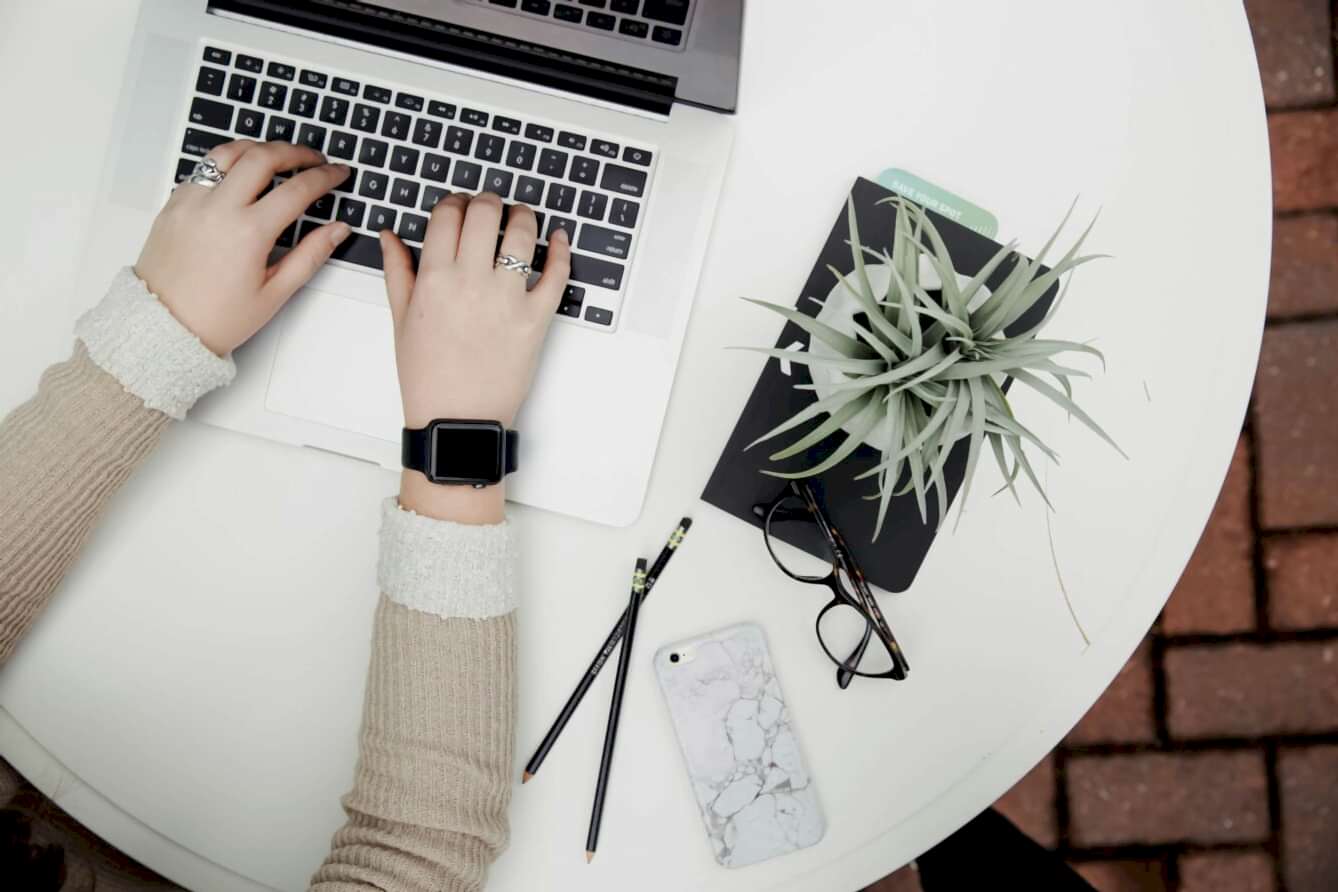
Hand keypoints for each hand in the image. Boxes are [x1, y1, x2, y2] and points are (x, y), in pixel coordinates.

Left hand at [135, 140, 352, 355]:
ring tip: (276, 155)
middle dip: (295, 152)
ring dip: (258, 148)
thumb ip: (310, 256)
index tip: (337, 173)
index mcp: (248, 233)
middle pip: (263, 157)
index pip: (297, 189)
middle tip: (313, 158)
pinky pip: (203, 169)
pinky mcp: (173, 204)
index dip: (324, 177)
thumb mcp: (274, 293)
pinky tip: (240, 175)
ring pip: (228, 152)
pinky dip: (227, 164)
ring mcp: (191, 202)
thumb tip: (337, 231)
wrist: (163, 328)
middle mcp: (218, 209)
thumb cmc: (216, 318)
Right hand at [381, 192, 570, 522]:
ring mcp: (507, 299)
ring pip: (522, 234)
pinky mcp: (537, 319)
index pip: (448, 214)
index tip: (459, 206)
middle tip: (490, 206)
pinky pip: (557, 274)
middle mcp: (471, 282)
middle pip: (485, 213)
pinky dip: (561, 250)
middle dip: (488, 201)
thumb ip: (397, 271)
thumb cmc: (427, 376)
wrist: (457, 419)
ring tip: (521, 217)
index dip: (455, 202)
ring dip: (524, 215)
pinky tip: (558, 238)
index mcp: (434, 278)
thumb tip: (391, 236)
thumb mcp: (401, 320)